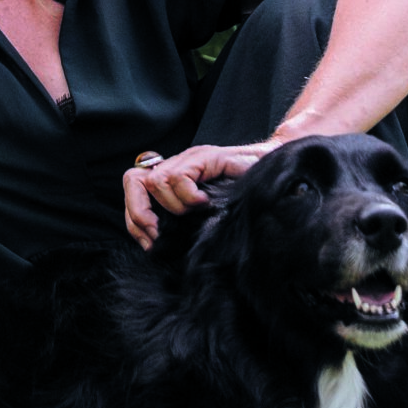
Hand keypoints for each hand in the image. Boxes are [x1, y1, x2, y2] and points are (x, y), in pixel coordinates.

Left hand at [123, 141, 275, 246]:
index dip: (134, 219)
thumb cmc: (243, 198)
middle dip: (140, 212)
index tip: (151, 244)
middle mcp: (177, 166)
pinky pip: (180, 176)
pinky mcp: (207, 156)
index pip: (134, 190)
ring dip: (172, 205)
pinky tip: (205, 204)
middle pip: (133, 180)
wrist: (275, 173)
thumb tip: (160, 251)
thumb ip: (185, 225)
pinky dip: (188, 196)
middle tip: (159, 234)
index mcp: (172, 180)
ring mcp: (190, 159)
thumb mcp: (208, 217)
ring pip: (155, 180)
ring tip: (192, 213)